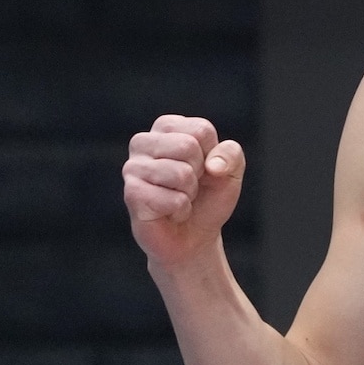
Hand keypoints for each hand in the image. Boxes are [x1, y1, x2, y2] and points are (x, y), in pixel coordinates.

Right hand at [123, 115, 245, 267]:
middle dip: (199, 174)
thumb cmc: (207, 198)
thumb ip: (231, 155)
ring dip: (190, 193)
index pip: (201, 130)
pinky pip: (173, 199)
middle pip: (188, 146)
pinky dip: (181, 210)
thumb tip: (213, 165)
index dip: (212, 155)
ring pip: (181, 173)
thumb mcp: (231, 171)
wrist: (193, 237)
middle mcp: (143, 142)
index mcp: (166, 127)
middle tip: (189, 186)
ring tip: (179, 198)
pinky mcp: (132, 193)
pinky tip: (170, 212)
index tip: (203, 169)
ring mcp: (133, 167)